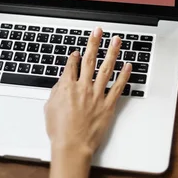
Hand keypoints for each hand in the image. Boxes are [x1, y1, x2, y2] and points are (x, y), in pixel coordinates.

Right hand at [45, 27, 131, 177]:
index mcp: (67, 86)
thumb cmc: (59, 130)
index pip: (71, 65)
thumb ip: (56, 91)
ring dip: (112, 52)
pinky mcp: (107, 105)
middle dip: (94, 43)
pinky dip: (124, 75)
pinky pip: (117, 87)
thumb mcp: (49, 107)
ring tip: (116, 41)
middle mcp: (83, 87)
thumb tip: (62, 81)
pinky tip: (128, 65)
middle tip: (98, 31)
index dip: (74, 56)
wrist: (72, 146)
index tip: (76, 52)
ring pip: (106, 69)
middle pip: (89, 60)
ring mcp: (96, 95)